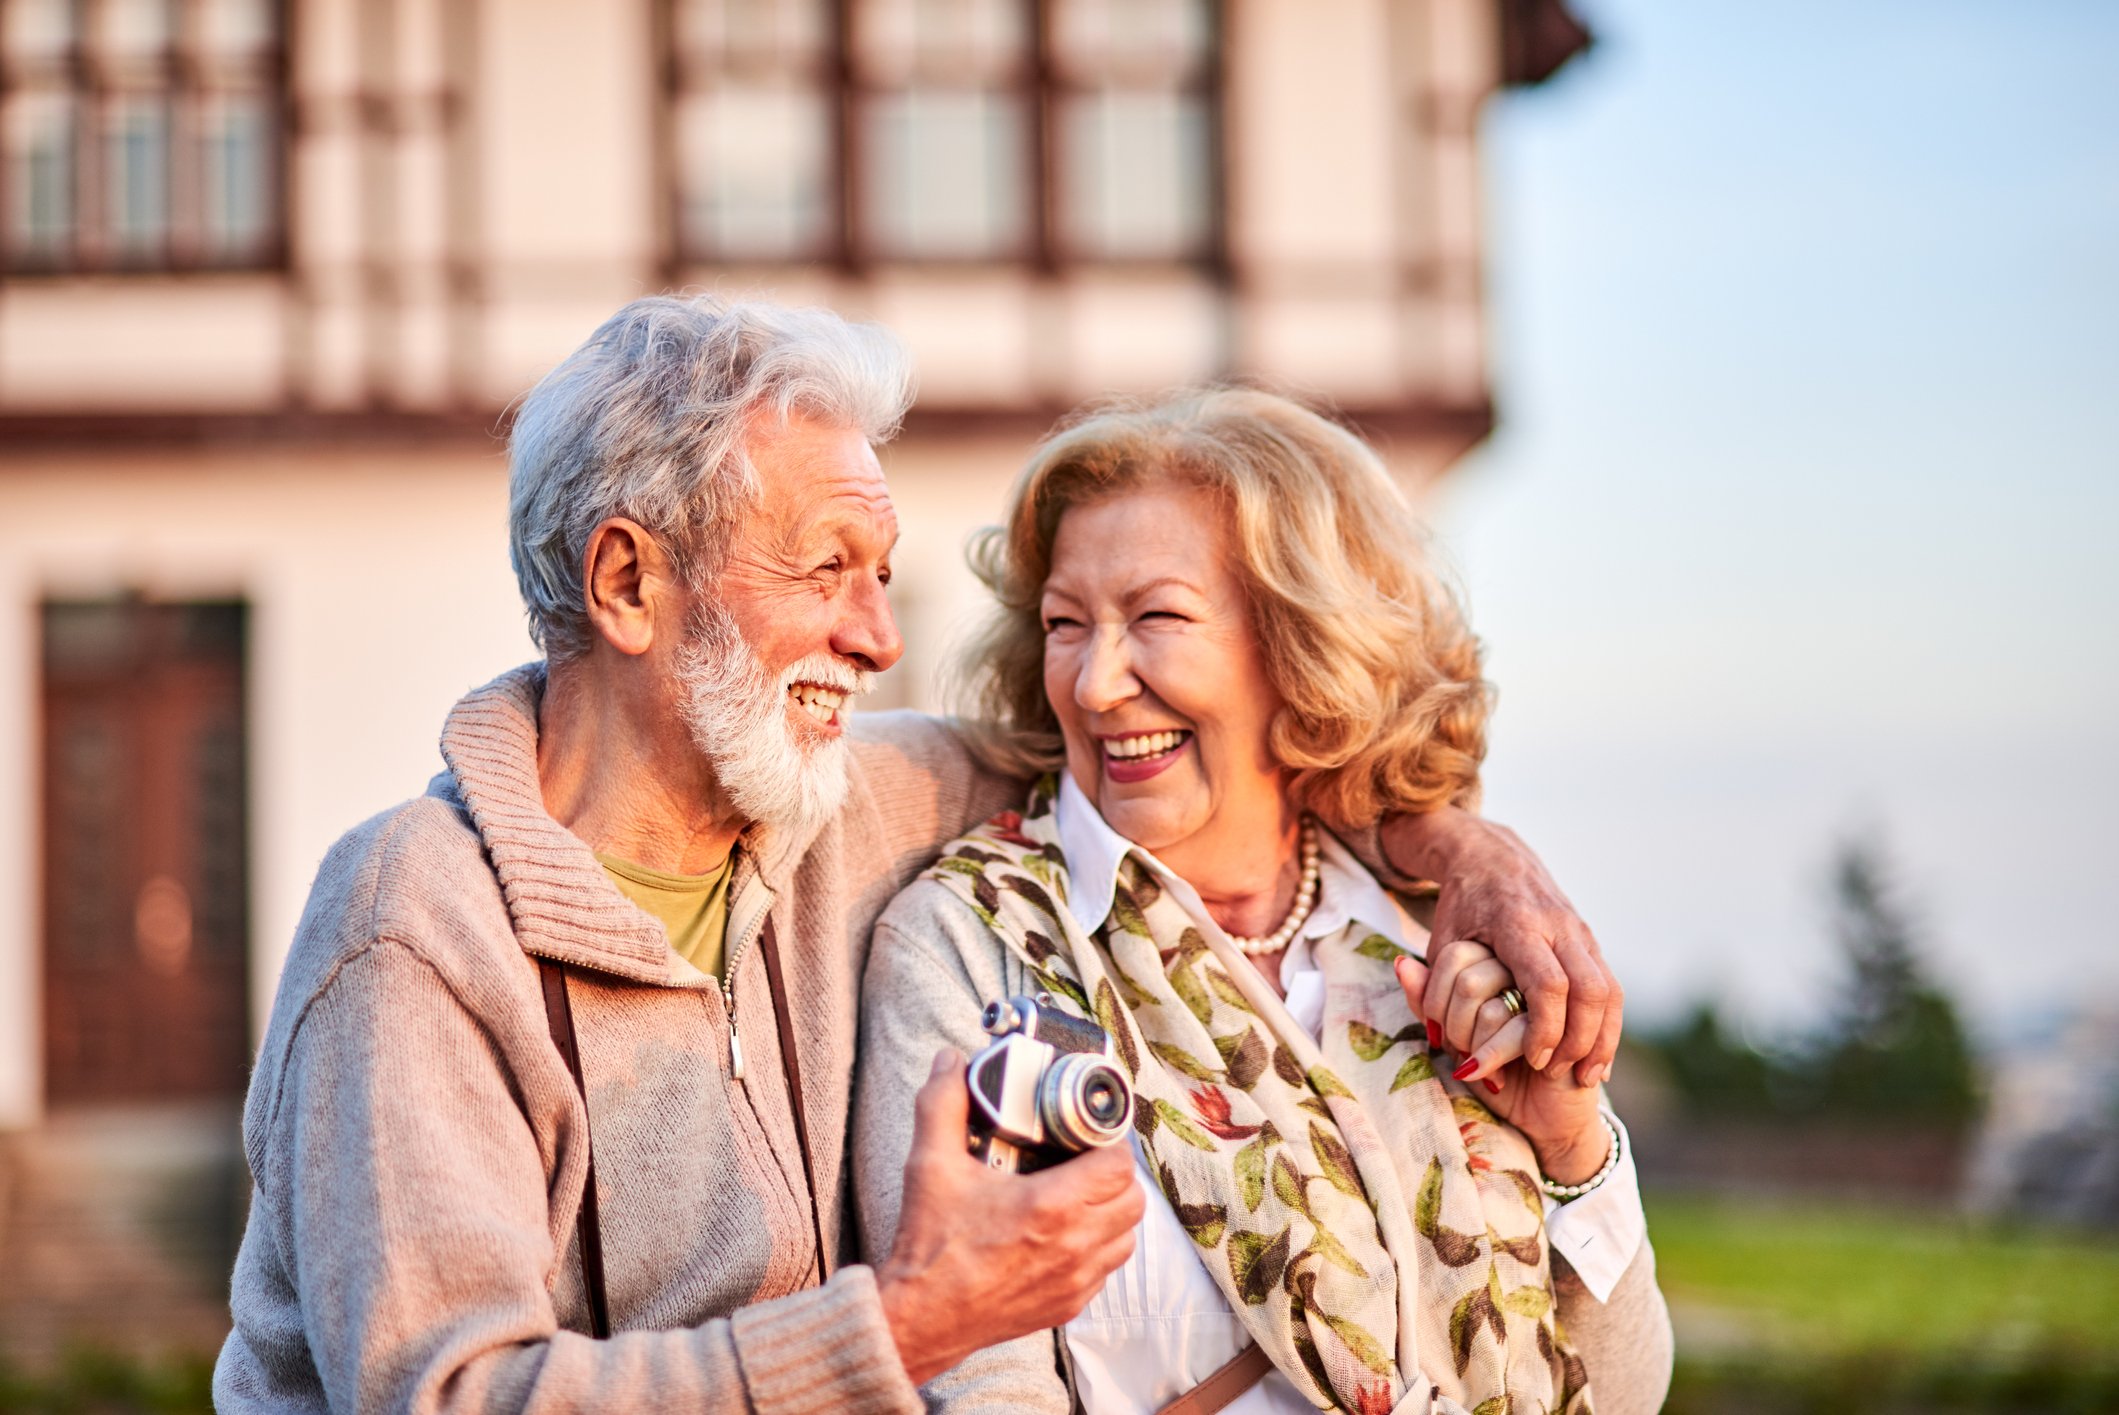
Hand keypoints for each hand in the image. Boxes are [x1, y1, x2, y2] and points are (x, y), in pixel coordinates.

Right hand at [877, 1049, 1144, 1385]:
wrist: (920, 1319)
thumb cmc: (929, 1247)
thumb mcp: (930, 1164)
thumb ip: (943, 1103)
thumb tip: (952, 1061)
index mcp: (1051, 1207)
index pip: (1119, 1163)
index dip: (1108, 1141)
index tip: (1085, 1134)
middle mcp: (1074, 1246)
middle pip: (1132, 1198)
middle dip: (1114, 1173)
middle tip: (1083, 1159)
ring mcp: (1075, 1280)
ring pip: (1126, 1236)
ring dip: (1111, 1210)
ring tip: (1078, 1193)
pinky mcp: (1068, 1306)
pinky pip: (1106, 1269)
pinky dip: (1097, 1246)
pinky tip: (1065, 1233)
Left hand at [1381, 806, 1620, 1085]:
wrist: (1492, 856)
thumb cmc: (1461, 906)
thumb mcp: (1440, 942)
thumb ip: (1433, 990)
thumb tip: (1432, 1041)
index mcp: (1518, 924)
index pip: (1547, 983)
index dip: (1546, 1027)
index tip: (1534, 1058)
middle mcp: (1557, 925)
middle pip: (1589, 988)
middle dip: (1580, 1038)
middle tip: (1560, 1071)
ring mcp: (1580, 931)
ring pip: (1608, 989)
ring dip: (1601, 1036)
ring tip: (1586, 1074)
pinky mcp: (1590, 940)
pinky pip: (1611, 986)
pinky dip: (1607, 1023)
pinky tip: (1596, 1056)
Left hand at [1394, 950, 1609, 1184]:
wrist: (1549, 1114)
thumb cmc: (1499, 1067)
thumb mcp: (1454, 1030)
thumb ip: (1428, 998)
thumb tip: (1402, 964)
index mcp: (1503, 951)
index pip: (1454, 953)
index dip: (1435, 998)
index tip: (1439, 1034)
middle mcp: (1532, 961)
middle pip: (1468, 980)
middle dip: (1454, 1028)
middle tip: (1462, 1054)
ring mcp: (1555, 989)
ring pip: (1489, 1007)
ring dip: (1476, 1047)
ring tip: (1481, 1067)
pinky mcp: (1570, 1021)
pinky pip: (1515, 1031)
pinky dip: (1494, 1059)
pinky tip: (1497, 1078)